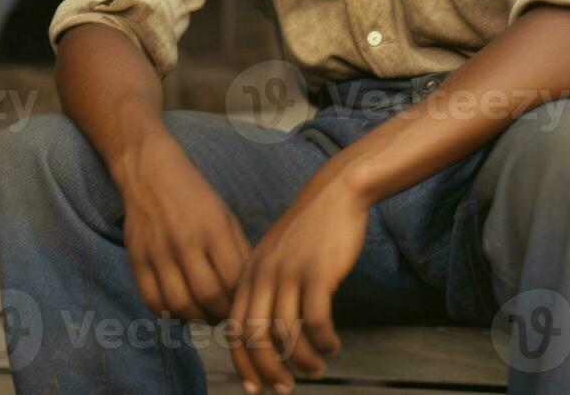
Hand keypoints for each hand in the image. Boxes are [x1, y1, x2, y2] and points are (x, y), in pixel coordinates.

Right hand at [116, 133, 250, 322]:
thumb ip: (238, 251)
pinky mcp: (137, 259)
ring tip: (204, 315)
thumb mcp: (225, 216)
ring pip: (179, 304)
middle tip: (224, 316)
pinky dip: (168, 314)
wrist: (150, 173)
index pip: (231, 281)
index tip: (242, 305)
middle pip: (206, 296)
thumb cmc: (195, 195)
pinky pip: (152, 300)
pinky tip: (179, 310)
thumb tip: (248, 289)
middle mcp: (184, 242)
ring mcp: (158, 252)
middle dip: (220, 314)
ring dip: (196, 319)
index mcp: (212, 229)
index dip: (239, 301)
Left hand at [228, 172, 367, 392]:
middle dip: (269, 372)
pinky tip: (333, 345)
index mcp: (249, 273)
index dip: (243, 364)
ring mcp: (289, 273)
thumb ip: (264, 286)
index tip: (256, 388)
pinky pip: (316, 321)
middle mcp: (263, 275)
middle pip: (255, 338)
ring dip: (303, 361)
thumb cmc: (308, 231)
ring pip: (286, 334)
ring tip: (316, 368)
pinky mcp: (318, 272)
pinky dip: (324, 341)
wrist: (334, 194)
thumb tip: (266, 334)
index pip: (235, 330)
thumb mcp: (274, 255)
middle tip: (286, 388)